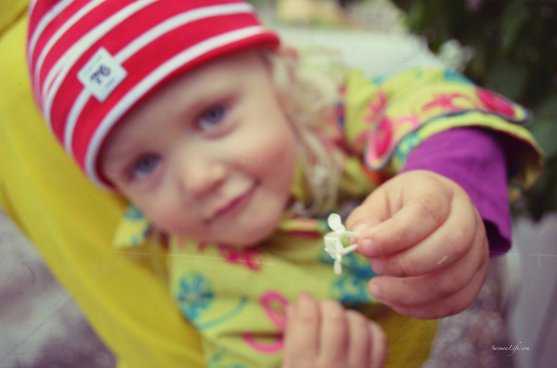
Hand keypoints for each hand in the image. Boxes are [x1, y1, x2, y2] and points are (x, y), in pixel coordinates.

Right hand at [282, 293, 385, 367]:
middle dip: (328, 305)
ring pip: (359, 326)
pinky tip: (358, 330)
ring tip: (340, 318)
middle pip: (335, 320)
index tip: (303, 298)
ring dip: (349, 314)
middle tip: (322, 307)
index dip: (305, 302)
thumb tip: (293, 306)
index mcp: (303, 367)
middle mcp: (332, 367)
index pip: (306, 322)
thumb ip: (291, 339)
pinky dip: (370, 328)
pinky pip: (379, 341)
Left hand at [346, 170, 488, 318]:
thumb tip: (358, 241)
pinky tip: (396, 302)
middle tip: (374, 267)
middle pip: (450, 246)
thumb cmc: (400, 207)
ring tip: (378, 288)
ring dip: (411, 292)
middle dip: (406, 265)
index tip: (364, 247)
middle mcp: (467, 217)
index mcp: (439, 192)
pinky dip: (424, 308)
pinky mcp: (477, 275)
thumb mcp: (379, 203)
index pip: (426, 212)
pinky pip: (457, 301)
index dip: (394, 235)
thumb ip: (365, 219)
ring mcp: (478, 248)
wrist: (432, 210)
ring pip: (454, 279)